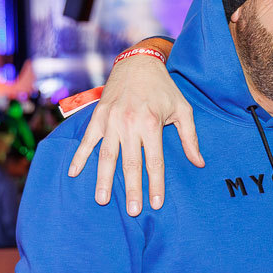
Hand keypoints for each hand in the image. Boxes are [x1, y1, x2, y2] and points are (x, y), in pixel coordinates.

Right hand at [67, 53, 203, 214]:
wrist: (138, 61)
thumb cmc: (164, 88)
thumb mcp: (183, 109)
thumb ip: (190, 138)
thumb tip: (199, 163)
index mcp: (151, 123)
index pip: (153, 161)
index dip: (155, 184)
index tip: (155, 204)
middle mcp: (129, 124)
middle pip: (130, 164)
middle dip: (131, 190)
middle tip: (133, 211)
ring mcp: (111, 120)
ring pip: (106, 156)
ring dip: (103, 179)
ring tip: (102, 200)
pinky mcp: (98, 116)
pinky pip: (88, 140)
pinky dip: (80, 156)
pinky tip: (74, 173)